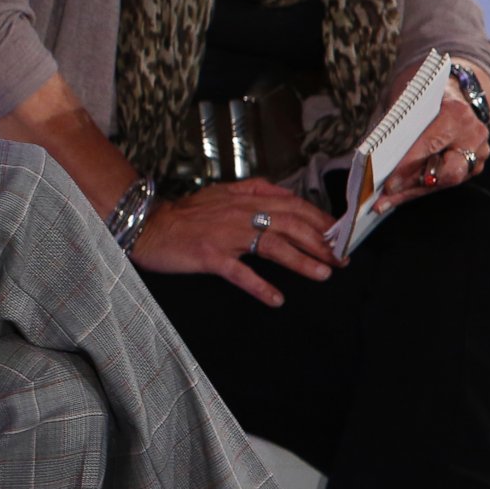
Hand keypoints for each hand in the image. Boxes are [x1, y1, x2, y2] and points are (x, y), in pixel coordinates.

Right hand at [129, 179, 341, 306]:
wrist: (148, 226)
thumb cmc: (185, 213)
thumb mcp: (221, 192)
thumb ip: (254, 189)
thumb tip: (285, 193)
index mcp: (245, 198)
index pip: (293, 205)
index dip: (320, 220)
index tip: (339, 235)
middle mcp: (239, 214)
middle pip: (290, 225)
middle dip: (320, 242)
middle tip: (341, 260)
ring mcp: (225, 236)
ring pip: (272, 246)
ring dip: (301, 261)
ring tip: (323, 275)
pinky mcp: (210, 256)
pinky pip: (240, 273)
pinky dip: (260, 287)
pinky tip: (276, 299)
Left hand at [375, 92, 489, 208]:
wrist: (452, 93)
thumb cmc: (422, 98)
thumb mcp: (407, 104)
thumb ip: (395, 126)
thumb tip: (372, 158)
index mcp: (456, 113)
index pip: (430, 145)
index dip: (408, 167)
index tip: (388, 185)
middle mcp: (473, 134)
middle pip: (446, 171)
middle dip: (413, 186)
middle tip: (384, 199)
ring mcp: (479, 151)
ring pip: (446, 181)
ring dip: (413, 191)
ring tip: (385, 202)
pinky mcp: (477, 164)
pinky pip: (447, 182)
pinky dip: (422, 188)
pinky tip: (399, 195)